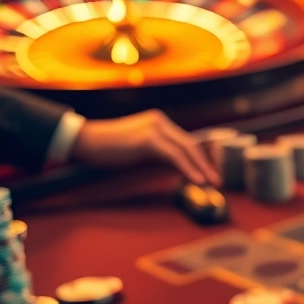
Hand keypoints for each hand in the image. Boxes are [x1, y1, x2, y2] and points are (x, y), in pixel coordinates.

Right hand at [72, 110, 219, 185]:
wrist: (85, 141)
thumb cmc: (108, 148)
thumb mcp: (139, 149)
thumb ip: (157, 153)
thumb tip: (176, 166)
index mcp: (159, 122)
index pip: (187, 141)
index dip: (200, 158)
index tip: (211, 172)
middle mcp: (160, 122)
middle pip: (191, 144)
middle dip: (206, 163)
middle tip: (218, 180)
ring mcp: (155, 128)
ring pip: (186, 149)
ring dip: (202, 167)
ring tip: (212, 182)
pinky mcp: (149, 139)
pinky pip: (175, 156)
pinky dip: (188, 168)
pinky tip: (197, 180)